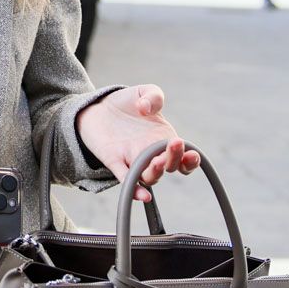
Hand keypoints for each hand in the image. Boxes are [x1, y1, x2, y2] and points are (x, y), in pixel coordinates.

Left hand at [76, 85, 199, 203]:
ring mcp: (134, 160)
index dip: (191, 160)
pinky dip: (135, 191)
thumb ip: (154, 96)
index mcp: (164, 140)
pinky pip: (127, 181)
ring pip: (150, 176)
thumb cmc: (126, 103)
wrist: (97, 107)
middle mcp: (152, 154)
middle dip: (174, 159)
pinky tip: (144, 195)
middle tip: (173, 145)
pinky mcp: (115, 162)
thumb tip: (147, 108)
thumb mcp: (143, 92)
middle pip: (169, 166)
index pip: (184, 158)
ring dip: (156, 172)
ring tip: (157, 162)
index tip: (191, 152)